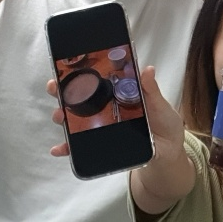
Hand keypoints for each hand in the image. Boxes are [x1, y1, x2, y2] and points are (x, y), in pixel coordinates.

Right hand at [47, 66, 182, 157]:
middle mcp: (107, 109)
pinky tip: (58, 149)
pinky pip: (80, 147)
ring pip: (76, 121)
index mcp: (119, 95)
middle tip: (54, 88)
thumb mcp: (160, 106)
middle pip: (80, 99)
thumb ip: (151, 90)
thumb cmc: (164, 125)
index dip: (79, 74)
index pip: (96, 81)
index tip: (65, 68)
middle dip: (63, 93)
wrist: (168, 154)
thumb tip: (147, 69)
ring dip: (63, 118)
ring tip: (59, 117)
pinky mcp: (102, 146)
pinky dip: (67, 148)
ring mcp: (102, 128)